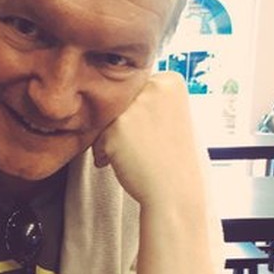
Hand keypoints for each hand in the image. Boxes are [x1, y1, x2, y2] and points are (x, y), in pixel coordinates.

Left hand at [92, 72, 204, 207]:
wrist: (176, 193)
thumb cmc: (176, 161)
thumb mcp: (174, 117)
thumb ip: (152, 100)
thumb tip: (126, 90)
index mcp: (171, 81)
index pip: (137, 90)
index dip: (140, 115)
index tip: (153, 134)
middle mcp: (153, 87)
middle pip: (120, 103)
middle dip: (124, 125)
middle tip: (142, 147)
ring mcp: (133, 107)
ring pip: (107, 119)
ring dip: (112, 138)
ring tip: (135, 155)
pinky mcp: (115, 128)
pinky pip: (98, 138)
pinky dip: (105, 154)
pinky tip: (124, 163)